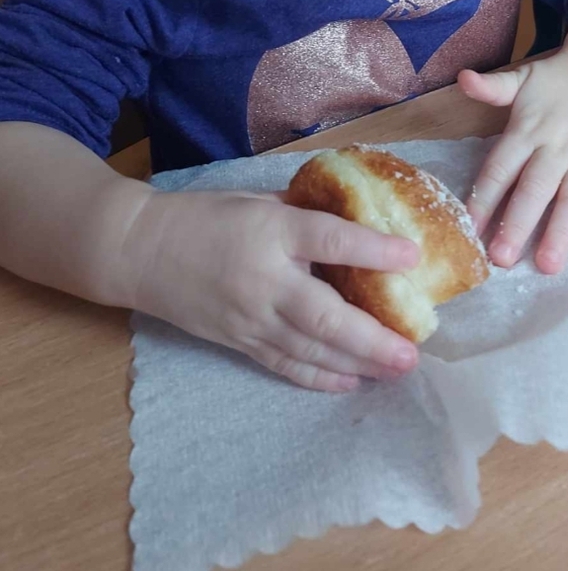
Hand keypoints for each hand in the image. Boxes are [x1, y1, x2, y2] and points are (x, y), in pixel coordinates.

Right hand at [121, 188, 420, 391]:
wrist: (141, 250)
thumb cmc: (205, 216)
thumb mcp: (257, 201)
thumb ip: (303, 214)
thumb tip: (356, 222)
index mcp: (271, 231)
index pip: (329, 240)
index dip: (372, 249)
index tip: (412, 256)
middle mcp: (264, 279)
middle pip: (326, 315)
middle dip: (373, 337)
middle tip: (411, 351)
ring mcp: (250, 317)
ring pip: (310, 349)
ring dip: (356, 363)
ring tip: (395, 370)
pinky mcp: (238, 341)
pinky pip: (284, 364)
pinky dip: (319, 377)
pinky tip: (351, 381)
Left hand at [459, 50, 567, 273]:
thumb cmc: (557, 79)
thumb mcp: (522, 78)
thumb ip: (492, 87)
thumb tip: (462, 78)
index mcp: (529, 129)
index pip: (501, 168)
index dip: (483, 199)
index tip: (469, 230)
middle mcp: (559, 146)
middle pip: (535, 188)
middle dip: (518, 224)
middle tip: (502, 259)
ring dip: (563, 231)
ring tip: (549, 264)